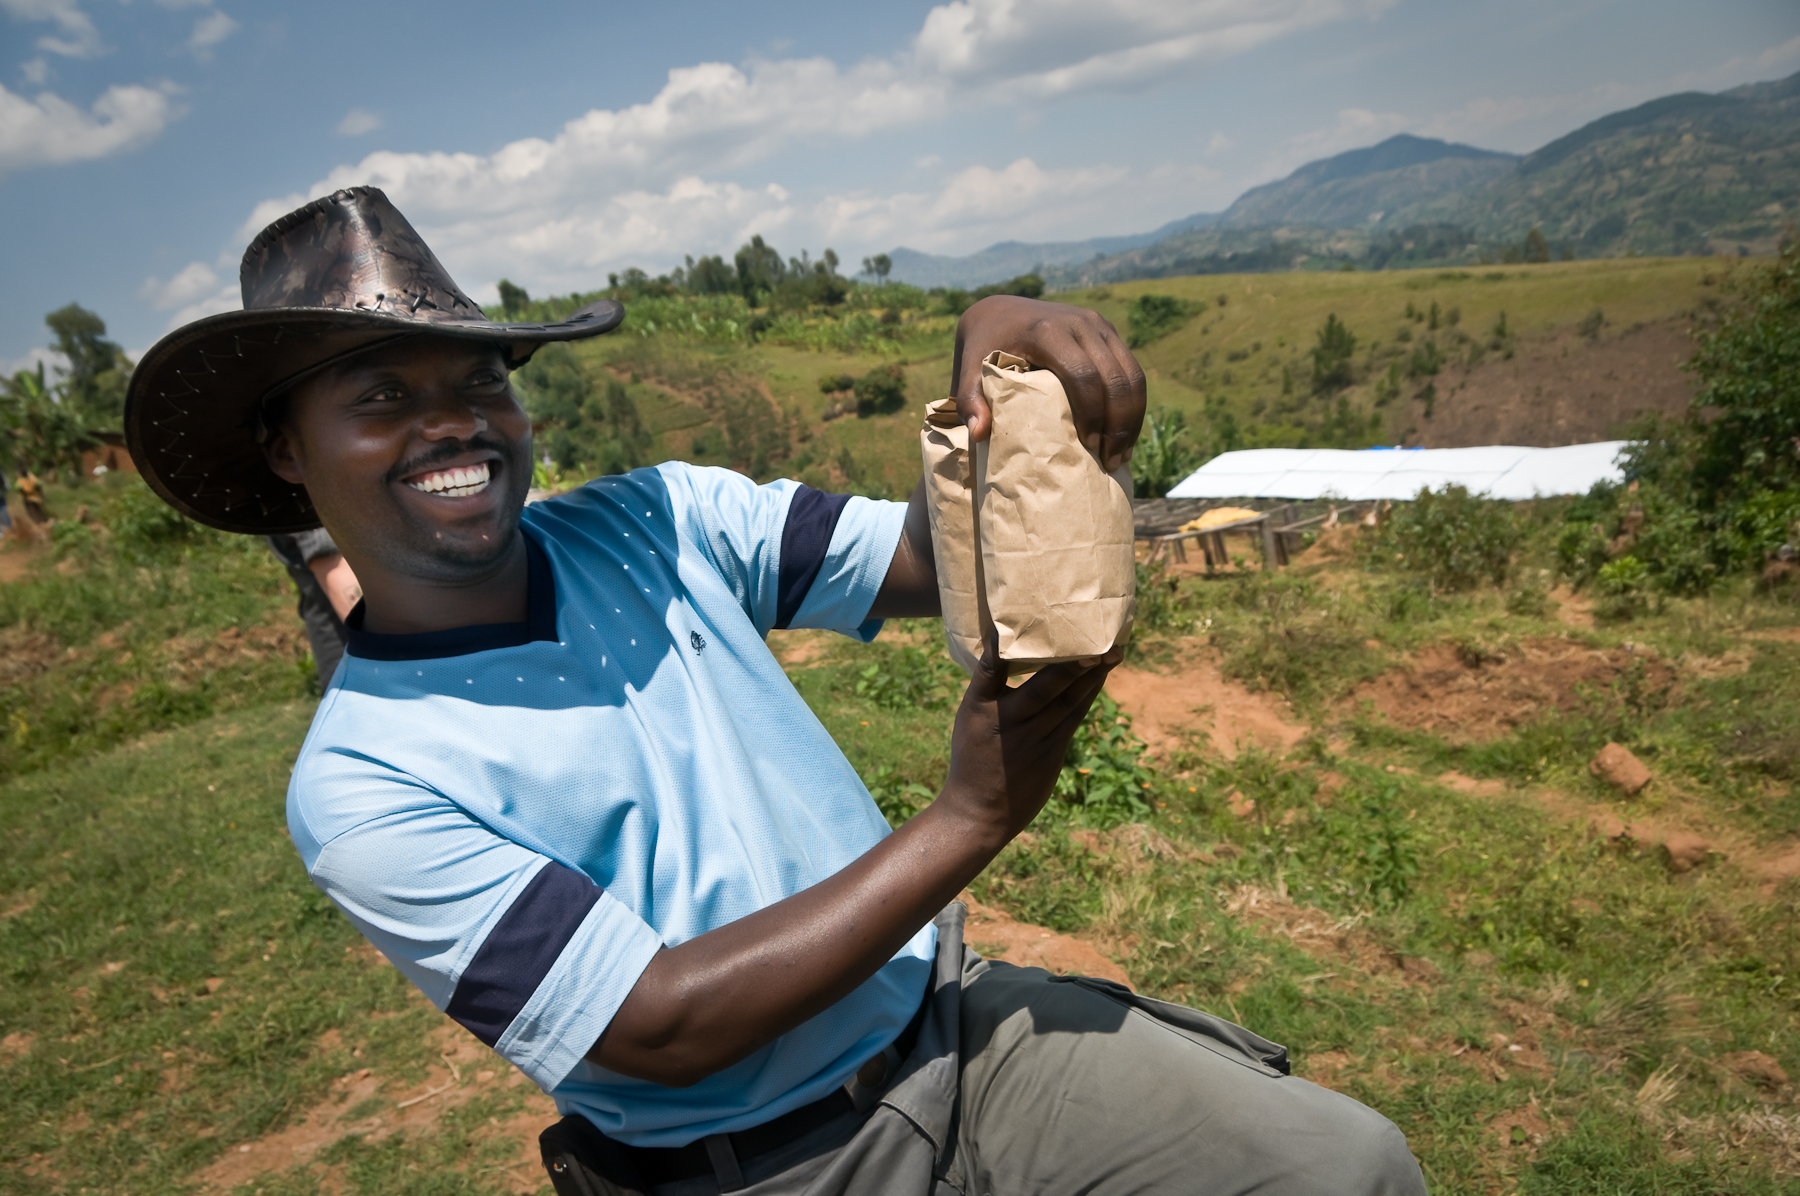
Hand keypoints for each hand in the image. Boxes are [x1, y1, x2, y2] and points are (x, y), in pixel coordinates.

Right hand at [937, 632, 1120, 844]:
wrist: (978, 811)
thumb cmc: (974, 757)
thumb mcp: (970, 719)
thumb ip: (991, 688)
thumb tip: (1014, 650)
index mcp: (978, 708)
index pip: (989, 670)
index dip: (1002, 647)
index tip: (1015, 624)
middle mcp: (1007, 721)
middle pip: (1043, 687)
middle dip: (1072, 664)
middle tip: (1097, 640)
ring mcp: (1032, 740)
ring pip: (1067, 702)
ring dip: (1092, 676)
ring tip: (1114, 652)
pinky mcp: (1051, 754)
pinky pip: (1074, 718)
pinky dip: (1089, 695)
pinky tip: (1101, 676)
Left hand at [952, 294, 1146, 472]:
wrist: (1000, 311)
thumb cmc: (983, 348)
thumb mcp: (970, 370)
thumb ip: (969, 400)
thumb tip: (980, 434)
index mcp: (1048, 330)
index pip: (1083, 374)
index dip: (1091, 412)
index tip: (1088, 445)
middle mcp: (1080, 323)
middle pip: (1116, 377)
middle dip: (1119, 423)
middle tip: (1110, 462)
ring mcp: (1099, 325)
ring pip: (1133, 375)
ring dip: (1132, 419)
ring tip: (1121, 456)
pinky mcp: (1108, 332)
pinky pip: (1132, 370)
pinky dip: (1134, 405)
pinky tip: (1126, 436)